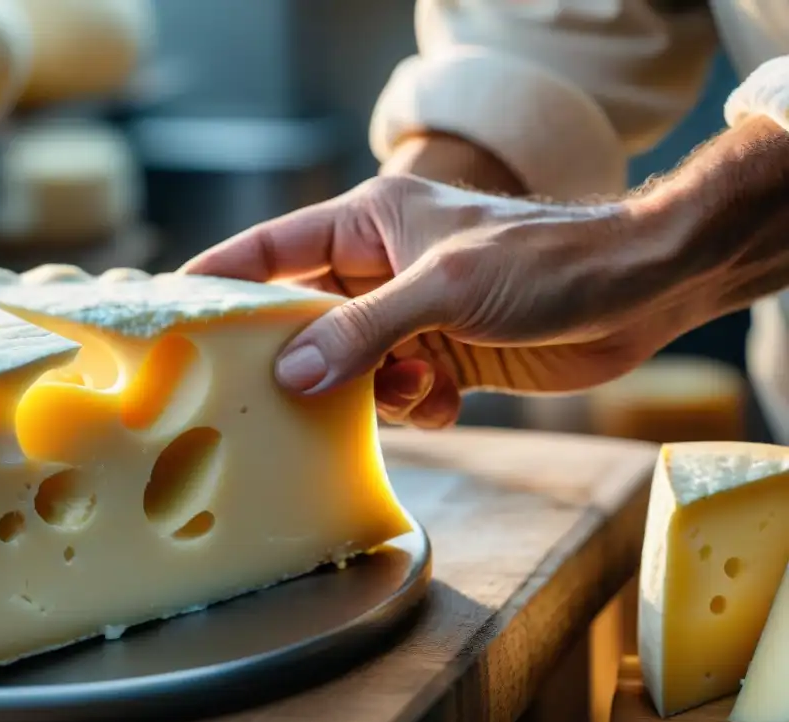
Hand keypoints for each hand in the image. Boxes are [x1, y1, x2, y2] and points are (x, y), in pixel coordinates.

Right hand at [181, 174, 711, 427]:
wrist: (637, 292)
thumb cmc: (546, 260)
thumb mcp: (446, 288)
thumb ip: (364, 330)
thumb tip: (291, 374)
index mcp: (368, 224)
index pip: (272, 248)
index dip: (220, 279)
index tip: (173, 314)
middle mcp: (379, 271)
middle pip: (302, 320)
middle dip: (299, 360)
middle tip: (277, 397)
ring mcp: (408, 318)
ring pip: (346, 368)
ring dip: (369, 392)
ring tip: (414, 386)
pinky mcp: (440, 359)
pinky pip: (393, 395)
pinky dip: (413, 407)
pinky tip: (446, 399)